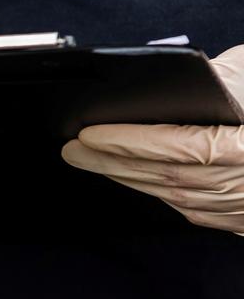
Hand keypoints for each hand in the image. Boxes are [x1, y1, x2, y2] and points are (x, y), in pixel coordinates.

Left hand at [62, 45, 243, 232]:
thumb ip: (226, 77)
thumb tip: (183, 79)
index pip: (177, 146)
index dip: (129, 141)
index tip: (90, 133)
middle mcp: (243, 184)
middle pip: (163, 176)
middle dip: (109, 162)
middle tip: (70, 147)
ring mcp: (242, 208)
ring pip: (171, 194)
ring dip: (124, 178)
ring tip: (88, 159)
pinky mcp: (241, 221)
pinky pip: (188, 207)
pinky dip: (153, 190)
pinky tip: (128, 176)